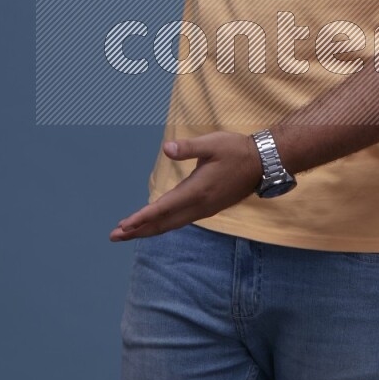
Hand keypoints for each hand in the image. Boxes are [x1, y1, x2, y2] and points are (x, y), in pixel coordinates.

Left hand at [108, 131, 261, 240]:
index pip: (163, 208)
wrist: (263, 163)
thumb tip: (166, 148)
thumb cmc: (237, 150)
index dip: (141, 218)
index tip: (123, 226)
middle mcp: (200, 205)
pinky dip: (164, 225)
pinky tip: (156, 224)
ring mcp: (205, 209)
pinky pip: (181, 221)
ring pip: (172, 224)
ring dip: (149, 229)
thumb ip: (188, 147)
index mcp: (197, 191)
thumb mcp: (212, 143)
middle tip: (114, 236)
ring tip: (129, 233)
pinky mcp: (209, 207)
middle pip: (164, 223)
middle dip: (138, 230)